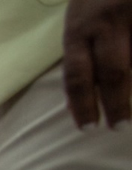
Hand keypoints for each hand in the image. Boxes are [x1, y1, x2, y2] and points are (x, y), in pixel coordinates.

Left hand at [63, 0, 131, 127]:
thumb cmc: (94, 4)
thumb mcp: (79, 28)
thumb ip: (79, 62)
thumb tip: (73, 106)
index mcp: (79, 32)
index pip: (77, 75)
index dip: (82, 105)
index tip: (88, 129)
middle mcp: (105, 24)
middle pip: (112, 72)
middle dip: (115, 104)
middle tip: (118, 126)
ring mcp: (131, 15)